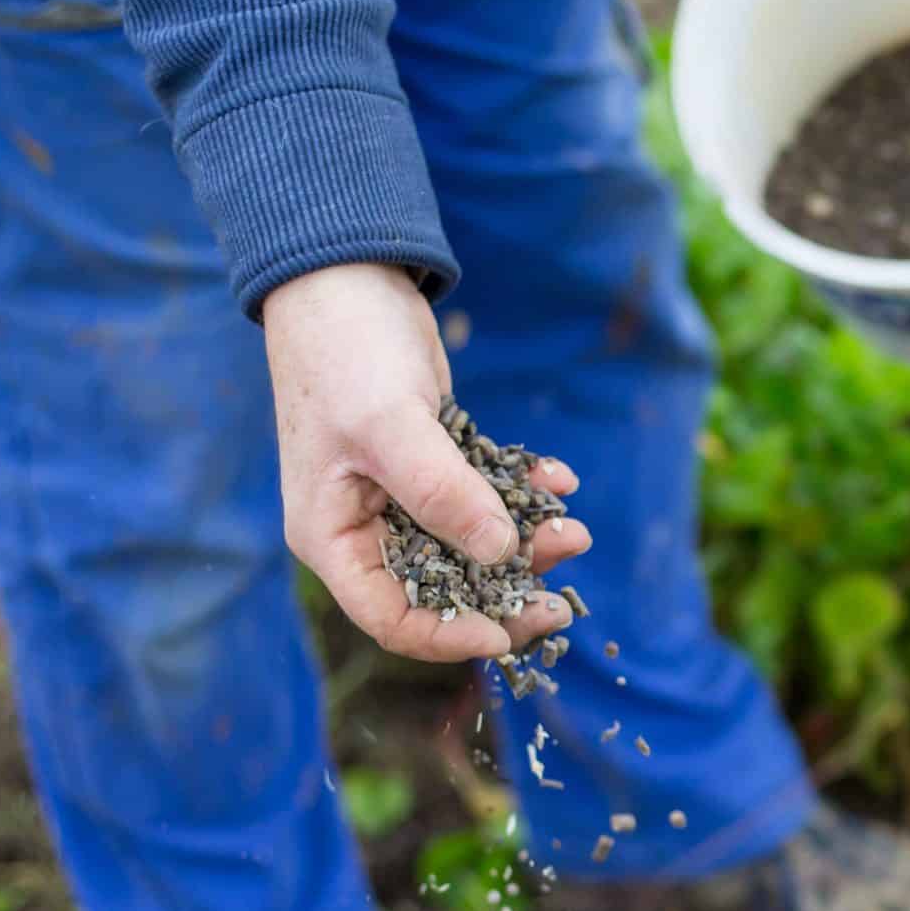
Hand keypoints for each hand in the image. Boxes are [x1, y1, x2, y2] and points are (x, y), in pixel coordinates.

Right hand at [263, 263, 591, 662]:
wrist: (346, 275)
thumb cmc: (345, 352)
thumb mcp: (390, 426)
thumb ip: (442, 494)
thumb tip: (500, 553)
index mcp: (333, 538)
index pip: (392, 617)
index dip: (451, 635)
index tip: (509, 630)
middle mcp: (365, 527)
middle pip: (442, 589)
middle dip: (506, 590)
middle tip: (562, 596)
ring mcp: (401, 494)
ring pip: (473, 543)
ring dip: (527, 540)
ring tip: (575, 527)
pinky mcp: (435, 461)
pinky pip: (486, 494)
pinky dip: (522, 490)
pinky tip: (558, 480)